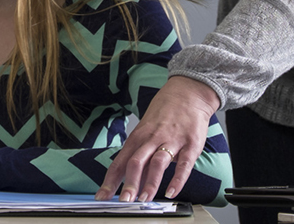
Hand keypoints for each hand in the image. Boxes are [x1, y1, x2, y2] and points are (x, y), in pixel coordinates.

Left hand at [96, 76, 219, 201]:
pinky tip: (172, 191)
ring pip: (157, 163)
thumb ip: (140, 154)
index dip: (110, 180)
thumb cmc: (165, 112)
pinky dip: (178, 179)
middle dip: (129, 183)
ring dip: (150, 183)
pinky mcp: (191, 143)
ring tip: (144, 199)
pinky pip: (184, 164)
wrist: (188, 92)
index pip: (120, 161)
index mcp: (138, 136)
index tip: (102, 196)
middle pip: (136, 161)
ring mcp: (172, 140)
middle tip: (124, 201)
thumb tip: (130, 179)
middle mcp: (152, 138)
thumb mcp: (146, 129)